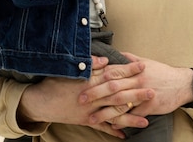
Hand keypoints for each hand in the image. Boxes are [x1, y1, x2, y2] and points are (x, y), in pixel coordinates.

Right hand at [18, 57, 150, 137]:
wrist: (39, 102)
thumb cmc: (55, 82)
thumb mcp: (71, 69)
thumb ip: (90, 64)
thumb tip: (106, 59)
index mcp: (90, 81)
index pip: (113, 74)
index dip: (128, 70)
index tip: (143, 65)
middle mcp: (92, 97)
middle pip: (118, 95)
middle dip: (136, 94)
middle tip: (153, 91)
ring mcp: (90, 111)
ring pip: (113, 114)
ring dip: (130, 117)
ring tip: (146, 119)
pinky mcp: (85, 120)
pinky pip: (102, 127)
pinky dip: (113, 130)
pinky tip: (125, 134)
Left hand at [80, 53, 192, 128]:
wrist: (182, 83)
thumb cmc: (163, 73)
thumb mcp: (147, 62)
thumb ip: (130, 59)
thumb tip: (117, 54)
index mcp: (135, 69)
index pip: (112, 71)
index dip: (97, 77)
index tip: (84, 81)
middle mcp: (138, 80)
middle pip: (113, 87)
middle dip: (95, 93)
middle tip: (81, 99)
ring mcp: (144, 94)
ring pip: (121, 103)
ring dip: (105, 111)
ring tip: (92, 118)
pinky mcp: (150, 106)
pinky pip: (133, 116)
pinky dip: (122, 122)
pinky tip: (112, 126)